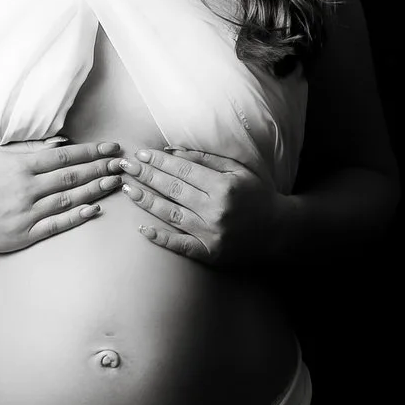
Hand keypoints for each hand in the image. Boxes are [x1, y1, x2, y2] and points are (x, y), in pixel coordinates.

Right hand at [0, 136, 125, 255]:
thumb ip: (29, 149)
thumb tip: (62, 142)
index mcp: (20, 166)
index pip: (64, 156)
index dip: (91, 151)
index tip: (111, 148)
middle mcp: (24, 189)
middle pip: (71, 176)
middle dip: (100, 168)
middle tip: (122, 164)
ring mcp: (25, 213)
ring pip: (68, 199)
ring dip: (95, 190)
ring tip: (115, 183)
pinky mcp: (24, 234)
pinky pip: (56, 225)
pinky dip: (77, 216)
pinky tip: (95, 209)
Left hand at [119, 145, 281, 266]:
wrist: (279, 231)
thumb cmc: (257, 195)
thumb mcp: (238, 170)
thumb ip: (206, 159)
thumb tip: (170, 151)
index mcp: (224, 186)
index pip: (183, 170)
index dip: (159, 161)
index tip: (140, 154)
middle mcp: (216, 209)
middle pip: (173, 189)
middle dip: (146, 176)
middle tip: (125, 166)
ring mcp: (212, 234)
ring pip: (171, 214)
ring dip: (146, 201)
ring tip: (127, 189)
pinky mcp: (210, 254)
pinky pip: (180, 245)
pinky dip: (161, 237)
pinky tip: (142, 229)